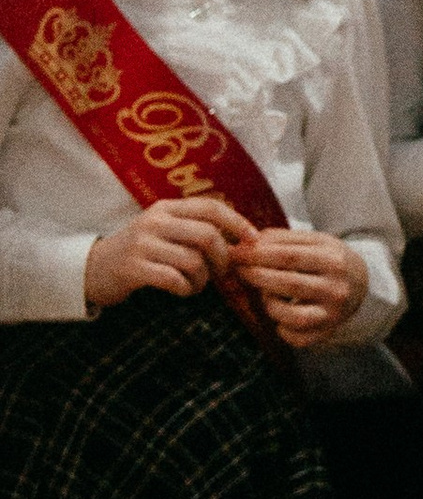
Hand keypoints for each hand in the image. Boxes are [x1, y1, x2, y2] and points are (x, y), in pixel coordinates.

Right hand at [82, 195, 250, 308]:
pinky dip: (186, 289)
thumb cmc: (141, 252)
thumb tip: (242, 240)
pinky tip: (181, 290)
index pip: (211, 207)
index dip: (237, 222)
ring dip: (203, 279)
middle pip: (208, 236)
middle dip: (222, 259)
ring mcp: (143, 244)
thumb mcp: (165, 230)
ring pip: (194, 260)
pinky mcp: (133, 268)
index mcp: (167, 208)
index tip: (253, 239)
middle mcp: (155, 221)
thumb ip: (196, 229)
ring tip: (196, 285)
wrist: (93, 268)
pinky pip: (175, 279)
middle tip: (220, 273)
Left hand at [238, 227, 371, 348]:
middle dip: (256, 276)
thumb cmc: (328, 258)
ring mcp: (333, 314)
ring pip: (289, 315)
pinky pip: (295, 338)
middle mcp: (336, 289)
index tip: (236, 252)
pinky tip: (282, 314)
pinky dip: (281, 328)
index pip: (289, 257)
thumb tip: (246, 244)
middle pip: (287, 284)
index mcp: (334, 261)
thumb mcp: (314, 240)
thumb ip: (281, 239)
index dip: (257, 255)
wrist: (361, 282)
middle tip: (240, 269)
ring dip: (269, 302)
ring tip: (267, 292)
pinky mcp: (326, 332)